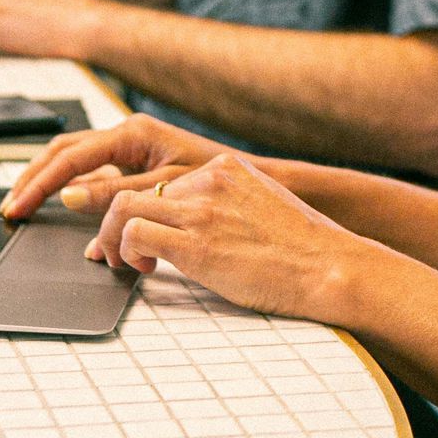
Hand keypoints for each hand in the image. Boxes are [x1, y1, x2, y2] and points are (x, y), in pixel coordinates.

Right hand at [0, 113, 226, 219]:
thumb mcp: (161, 189)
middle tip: (11, 206)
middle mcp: (127, 134)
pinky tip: (61, 207)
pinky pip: (94, 173)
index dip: (40, 183)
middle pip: (64, 151)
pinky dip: (73, 189)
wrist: (249, 180)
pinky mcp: (134, 162)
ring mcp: (129, 147)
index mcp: (132, 134)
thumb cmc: (215, 179)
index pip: (70, 157)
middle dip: (34, 177)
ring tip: (24, 203)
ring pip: (75, 159)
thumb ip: (114, 193)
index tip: (18, 207)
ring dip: (49, 181)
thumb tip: (68, 197)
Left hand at [91, 151, 381, 322]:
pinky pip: (132, 234)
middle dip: (113, 221)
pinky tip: (143, 268)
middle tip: (112, 249)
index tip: (132, 229)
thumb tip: (197, 227)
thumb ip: (228, 205)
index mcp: (226, 169)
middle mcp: (209, 181)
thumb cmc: (303, 250)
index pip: (163, 180)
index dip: (143, 208)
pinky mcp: (194, 244)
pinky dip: (124, 252)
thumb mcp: (262, 206)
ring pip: (121, 206)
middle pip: (135, 188)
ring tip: (121, 260)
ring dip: (110, 236)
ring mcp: (201, 210)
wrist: (328, 266)